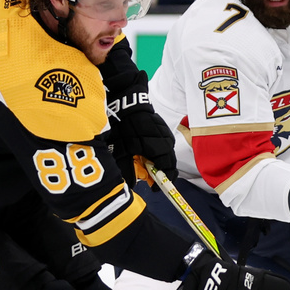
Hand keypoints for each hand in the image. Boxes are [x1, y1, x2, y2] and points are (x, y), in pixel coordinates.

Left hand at [106, 71, 176, 187]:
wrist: (125, 100)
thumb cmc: (122, 126)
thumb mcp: (120, 150)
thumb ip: (125, 169)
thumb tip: (128, 186)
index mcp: (157, 147)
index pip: (168, 168)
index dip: (164, 181)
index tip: (156, 188)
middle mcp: (165, 140)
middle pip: (169, 162)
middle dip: (161, 172)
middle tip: (150, 179)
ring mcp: (165, 132)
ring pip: (167, 152)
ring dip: (159, 160)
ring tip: (148, 165)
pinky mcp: (162, 127)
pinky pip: (164, 143)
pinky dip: (158, 151)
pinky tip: (147, 151)